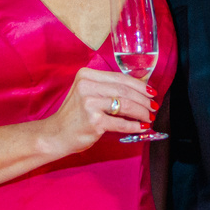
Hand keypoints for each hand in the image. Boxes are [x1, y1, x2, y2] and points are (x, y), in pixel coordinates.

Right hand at [41, 67, 157, 156]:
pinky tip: (141, 127)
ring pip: (125, 105)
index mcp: (87, 75)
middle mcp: (87, 86)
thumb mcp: (87, 93)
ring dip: (141, 112)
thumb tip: (139, 91)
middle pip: (125, 90)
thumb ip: (107, 88)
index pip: (120, 77)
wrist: (56, 134)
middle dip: (143, 100)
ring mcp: (90, 103)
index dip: (139, 85)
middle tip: (154, 107)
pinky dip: (134, 126)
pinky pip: (120, 123)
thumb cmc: (75, 115)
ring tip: (149, 117)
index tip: (151, 92)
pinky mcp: (94, 121)